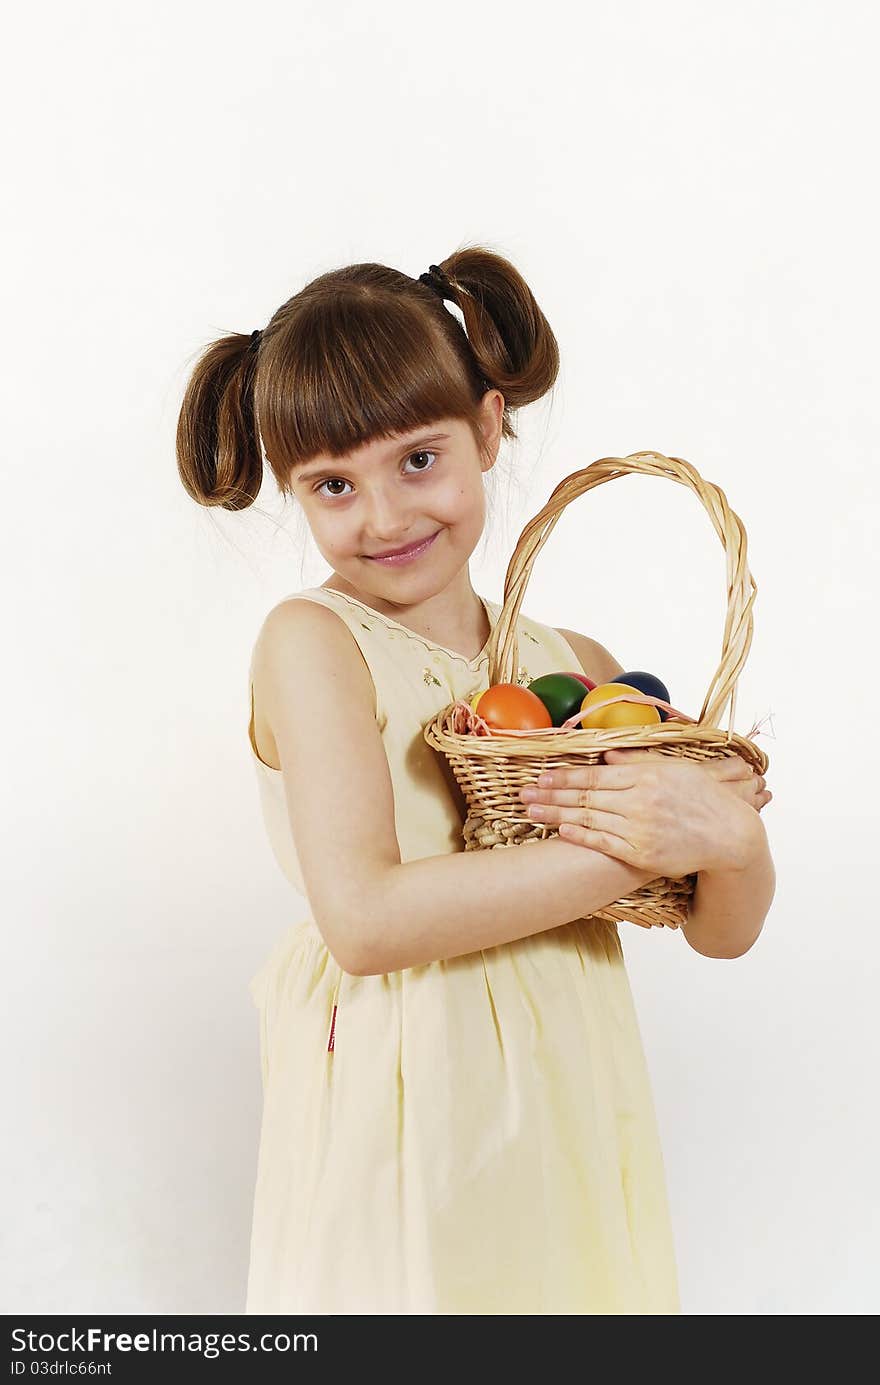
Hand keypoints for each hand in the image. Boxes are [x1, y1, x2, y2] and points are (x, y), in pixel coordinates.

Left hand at [518, 747, 765, 876]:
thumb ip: (640, 760)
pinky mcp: (642, 854)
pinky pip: (604, 844)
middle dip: (550, 794)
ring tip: (531, 811)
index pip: (594, 774)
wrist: (732, 836)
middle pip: (585, 796)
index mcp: (646, 776)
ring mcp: (640, 829)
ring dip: (556, 815)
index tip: (541, 775)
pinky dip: (580, 836)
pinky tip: (561, 831)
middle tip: (523, 793)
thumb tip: (608, 754)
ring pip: (589, 819)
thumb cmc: (705, 798)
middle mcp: (639, 801)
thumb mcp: (677, 768)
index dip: (564, 776)